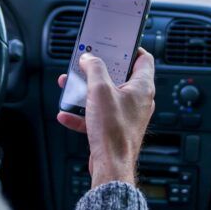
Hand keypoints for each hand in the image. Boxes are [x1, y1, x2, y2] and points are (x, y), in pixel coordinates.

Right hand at [57, 48, 155, 187]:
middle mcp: (138, 100)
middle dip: (99, 70)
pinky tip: (67, 114)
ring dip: (87, 90)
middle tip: (87, 63)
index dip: (129, 48)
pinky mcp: (115, 128)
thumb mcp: (100, 90)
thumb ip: (94, 69)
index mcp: (142, 87)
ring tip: (72, 86)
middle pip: (120, 76)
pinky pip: (98, 115)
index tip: (114, 44)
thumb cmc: (114, 131)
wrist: (111, 166)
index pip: (143, 58)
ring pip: (106, 96)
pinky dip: (82, 113)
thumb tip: (89, 58)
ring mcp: (127, 115)